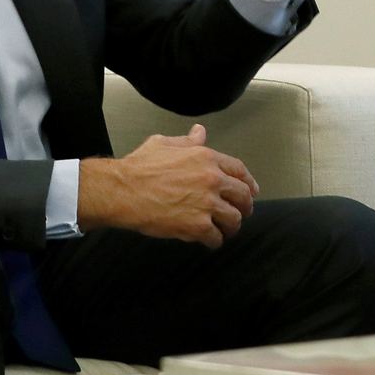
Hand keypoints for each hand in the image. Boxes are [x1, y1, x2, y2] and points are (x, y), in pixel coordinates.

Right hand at [78, 124, 260, 246]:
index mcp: (206, 158)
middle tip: (242, 213)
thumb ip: (187, 141)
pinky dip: (214, 242)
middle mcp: (212, 179)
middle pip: (242, 196)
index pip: (239, 170)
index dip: (248, 182)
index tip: (252, 191)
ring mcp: (207, 204)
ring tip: (226, 230)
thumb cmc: (138, 167)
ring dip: (231, 226)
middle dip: (245, 206)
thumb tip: (200, 132)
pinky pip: (215, 237)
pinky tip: (210, 242)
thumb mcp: (164, 144)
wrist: (122, 191)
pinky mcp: (197, 226)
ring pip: (234, 219)